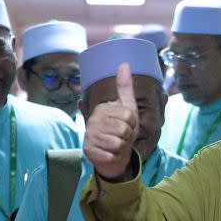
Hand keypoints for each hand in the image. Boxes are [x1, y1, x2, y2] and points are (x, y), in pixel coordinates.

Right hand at [83, 63, 137, 180]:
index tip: (126, 126)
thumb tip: (124, 63)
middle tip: (121, 137)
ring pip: (118, 142)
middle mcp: (93, 120)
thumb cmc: (122, 132)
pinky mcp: (88, 150)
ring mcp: (89, 135)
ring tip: (116, 145)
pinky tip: (109, 154)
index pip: (129, 115)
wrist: (114, 155)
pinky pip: (111, 154)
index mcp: (103, 108)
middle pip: (124, 129)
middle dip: (127, 136)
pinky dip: (114, 157)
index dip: (132, 124)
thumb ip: (125, 88)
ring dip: (121, 147)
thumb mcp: (128, 109)